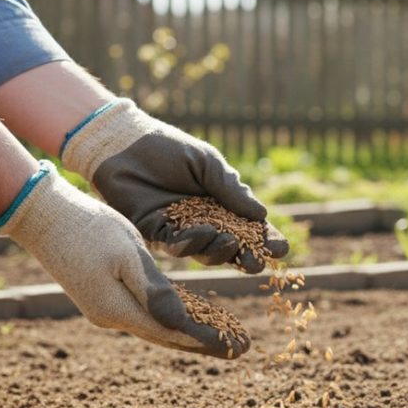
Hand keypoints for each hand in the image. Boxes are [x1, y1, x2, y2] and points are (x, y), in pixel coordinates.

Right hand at [0, 162, 249, 357]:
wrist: (44, 217)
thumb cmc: (89, 229)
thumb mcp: (128, 254)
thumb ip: (155, 290)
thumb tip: (182, 324)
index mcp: (120, 310)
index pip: (174, 333)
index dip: (209, 341)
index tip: (240, 347)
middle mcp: (113, 316)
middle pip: (168, 336)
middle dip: (205, 342)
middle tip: (241, 348)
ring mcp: (105, 308)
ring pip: (158, 326)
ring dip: (190, 331)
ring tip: (223, 335)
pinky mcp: (103, 295)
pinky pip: (146, 312)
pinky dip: (172, 315)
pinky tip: (188, 314)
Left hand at [61, 99, 288, 273]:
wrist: (125, 144)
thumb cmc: (169, 148)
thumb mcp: (207, 164)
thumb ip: (231, 189)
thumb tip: (262, 215)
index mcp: (220, 204)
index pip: (248, 226)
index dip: (265, 238)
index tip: (281, 248)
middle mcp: (202, 222)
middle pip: (230, 246)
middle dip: (246, 256)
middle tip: (258, 264)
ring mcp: (179, 230)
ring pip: (205, 251)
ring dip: (220, 252)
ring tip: (231, 244)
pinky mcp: (155, 233)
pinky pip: (176, 245)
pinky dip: (192, 243)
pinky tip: (204, 234)